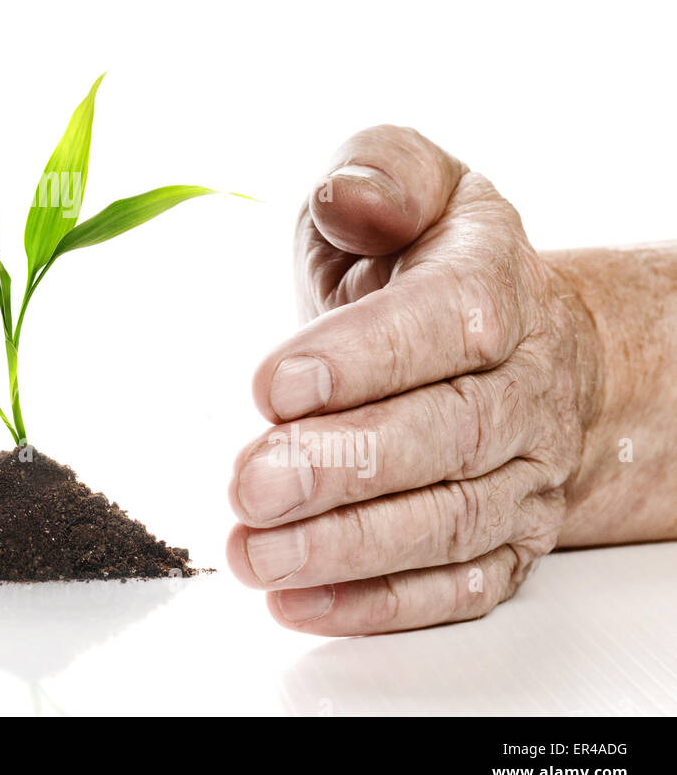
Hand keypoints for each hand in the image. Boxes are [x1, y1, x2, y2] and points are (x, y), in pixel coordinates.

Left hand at [229, 126, 599, 634]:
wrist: (518, 338)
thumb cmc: (428, 257)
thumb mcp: (406, 182)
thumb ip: (378, 173)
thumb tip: (353, 197)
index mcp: (494, 282)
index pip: (448, 322)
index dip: (364, 358)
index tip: (272, 383)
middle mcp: (525, 384)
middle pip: (448, 434)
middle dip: (343, 466)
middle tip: (250, 483)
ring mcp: (523, 470)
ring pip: (450, 520)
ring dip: (349, 546)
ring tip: (255, 551)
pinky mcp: (508, 538)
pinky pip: (458, 583)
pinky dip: (379, 601)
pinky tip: (297, 600)